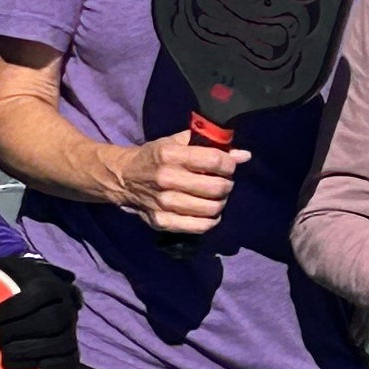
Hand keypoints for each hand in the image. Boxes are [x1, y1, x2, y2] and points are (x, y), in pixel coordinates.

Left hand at [0, 242, 80, 368]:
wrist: (31, 306)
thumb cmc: (11, 288)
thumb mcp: (1, 271)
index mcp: (50, 284)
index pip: (42, 294)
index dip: (17, 307)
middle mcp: (66, 306)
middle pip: (53, 320)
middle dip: (23, 332)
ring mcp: (71, 331)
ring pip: (62, 343)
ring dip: (33, 353)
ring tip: (7, 358)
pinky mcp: (71, 352)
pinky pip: (71, 362)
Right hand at [112, 132, 243, 234]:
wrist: (124, 178)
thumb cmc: (155, 157)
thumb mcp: (177, 142)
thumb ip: (210, 145)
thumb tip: (244, 155)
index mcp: (170, 154)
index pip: (214, 160)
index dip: (229, 164)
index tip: (229, 166)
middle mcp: (166, 179)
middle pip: (216, 187)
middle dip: (227, 184)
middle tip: (224, 182)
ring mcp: (164, 203)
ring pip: (211, 208)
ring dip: (220, 202)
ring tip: (216, 197)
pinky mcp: (162, 221)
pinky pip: (199, 226)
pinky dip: (211, 220)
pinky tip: (210, 213)